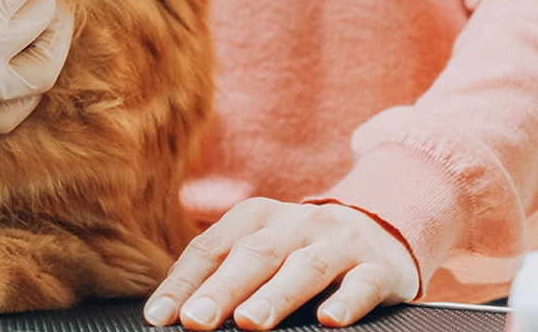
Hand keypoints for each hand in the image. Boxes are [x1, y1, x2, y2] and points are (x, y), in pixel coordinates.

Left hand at [143, 200, 419, 330]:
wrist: (379, 230)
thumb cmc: (300, 250)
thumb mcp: (262, 250)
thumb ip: (224, 273)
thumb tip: (176, 313)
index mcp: (255, 216)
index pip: (210, 249)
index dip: (182, 283)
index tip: (158, 318)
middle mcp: (294, 223)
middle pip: (253, 255)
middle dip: (222, 290)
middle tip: (195, 321)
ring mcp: (337, 242)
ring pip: (304, 267)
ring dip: (275, 295)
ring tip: (249, 323)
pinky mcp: (377, 267)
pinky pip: (362, 284)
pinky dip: (346, 301)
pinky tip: (329, 321)